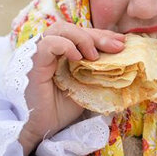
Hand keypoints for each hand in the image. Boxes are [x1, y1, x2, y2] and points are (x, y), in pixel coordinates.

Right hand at [18, 23, 124, 155]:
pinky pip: (48, 44)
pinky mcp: (34, 62)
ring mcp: (40, 53)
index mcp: (62, 53)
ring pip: (60, 29)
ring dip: (83, 38)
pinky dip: (66, 46)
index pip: (82, 34)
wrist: (44, 127)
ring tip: (94, 56)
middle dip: (98, 35)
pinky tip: (78, 58)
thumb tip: (122, 57)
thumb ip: (97, 69)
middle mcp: (50, 49)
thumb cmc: (62, 109)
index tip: (121, 41)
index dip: (102, 35)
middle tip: (117, 47)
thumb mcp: (86, 85)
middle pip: (73, 28)